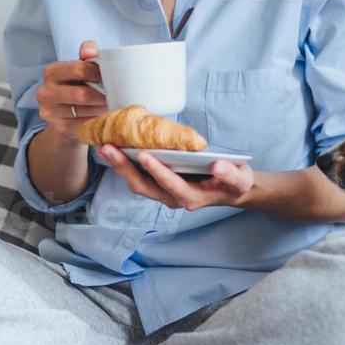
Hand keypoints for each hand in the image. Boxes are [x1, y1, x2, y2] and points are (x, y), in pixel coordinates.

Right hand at [35, 40, 105, 141]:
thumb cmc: (78, 86)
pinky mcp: (58, 128)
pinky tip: (105, 118)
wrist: (64, 115)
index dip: (100, 73)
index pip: (80, 69)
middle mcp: (45, 92)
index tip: (114, 77)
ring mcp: (49, 112)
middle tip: (119, 96)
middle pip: (83, 94)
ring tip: (114, 106)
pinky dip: (98, 122)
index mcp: (52, 71)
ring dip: (103, 109)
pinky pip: (84, 125)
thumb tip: (90, 48)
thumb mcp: (81, 69)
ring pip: (85, 111)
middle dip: (103, 96)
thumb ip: (87, 57)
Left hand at [99, 145, 256, 209]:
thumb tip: (218, 165)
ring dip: (120, 166)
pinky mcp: (159, 185)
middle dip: (124, 168)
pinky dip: (126, 164)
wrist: (231, 191)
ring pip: (137, 183)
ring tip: (105, 147)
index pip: (170, 184)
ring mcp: (164, 193)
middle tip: (108, 148)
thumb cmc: (235, 183)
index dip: (157, 171)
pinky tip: (116, 148)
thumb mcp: (240, 179)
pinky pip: (139, 177)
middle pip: (143, 186)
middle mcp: (173, 198)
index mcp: (192, 197)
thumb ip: (231, 174)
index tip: (144, 155)